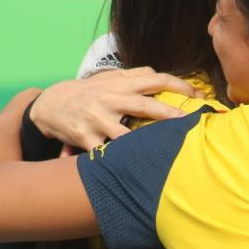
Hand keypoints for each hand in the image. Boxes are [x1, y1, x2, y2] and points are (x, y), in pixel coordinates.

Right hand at [28, 67, 203, 149]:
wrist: (50, 105)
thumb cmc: (88, 92)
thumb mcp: (109, 78)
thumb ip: (134, 75)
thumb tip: (160, 74)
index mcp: (120, 85)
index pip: (155, 79)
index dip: (179, 85)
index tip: (199, 94)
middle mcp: (110, 100)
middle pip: (144, 106)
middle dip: (168, 114)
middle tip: (188, 122)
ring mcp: (97, 120)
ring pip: (124, 135)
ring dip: (143, 145)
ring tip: (165, 155)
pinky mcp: (85, 138)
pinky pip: (103, 154)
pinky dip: (114, 162)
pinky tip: (132, 173)